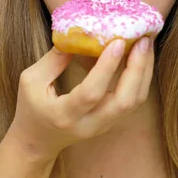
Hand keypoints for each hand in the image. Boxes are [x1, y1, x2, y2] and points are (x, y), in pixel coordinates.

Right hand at [7, 37, 154, 160]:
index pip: (91, 93)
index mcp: (64, 115)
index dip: (106, 68)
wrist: (37, 142)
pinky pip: (133, 100)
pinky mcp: (111, 122)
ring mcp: (103, 126)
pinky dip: (140, 78)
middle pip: (124, 102)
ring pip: (134, 102)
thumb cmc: (31, 108)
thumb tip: (80, 35)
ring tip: (146, 45)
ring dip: (144, 72)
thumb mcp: (31, 80)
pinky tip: (140, 58)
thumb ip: (55, 59)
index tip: (117, 42)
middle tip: (143, 41)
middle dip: (137, 69)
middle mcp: (88, 125)